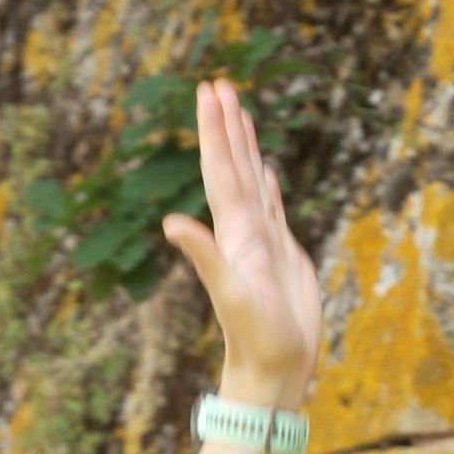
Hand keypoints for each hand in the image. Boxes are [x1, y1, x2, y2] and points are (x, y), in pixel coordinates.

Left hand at [163, 77, 320, 409]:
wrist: (274, 370)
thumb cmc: (256, 338)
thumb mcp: (232, 294)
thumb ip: (203, 257)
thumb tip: (171, 224)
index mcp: (233, 232)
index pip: (222, 171)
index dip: (216, 131)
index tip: (211, 91)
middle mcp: (243, 231)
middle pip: (233, 166)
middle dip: (226, 125)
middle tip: (219, 84)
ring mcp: (262, 241)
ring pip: (252, 181)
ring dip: (245, 147)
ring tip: (240, 112)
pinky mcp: (282, 256)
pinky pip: (273, 210)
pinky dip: (268, 186)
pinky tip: (265, 171)